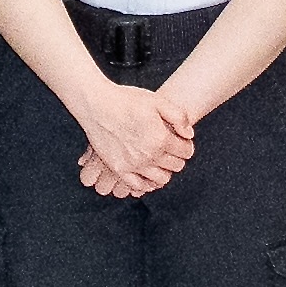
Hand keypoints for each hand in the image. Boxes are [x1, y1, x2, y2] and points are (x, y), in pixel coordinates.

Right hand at [69, 78, 189, 198]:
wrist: (97, 104)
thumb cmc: (127, 100)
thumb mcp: (158, 101)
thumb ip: (179, 117)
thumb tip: (189, 135)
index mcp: (161, 138)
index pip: (186, 152)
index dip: (186, 145)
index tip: (181, 141)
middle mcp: (150, 155)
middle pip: (176, 166)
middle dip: (178, 157)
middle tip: (171, 149)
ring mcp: (134, 165)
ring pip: (161, 179)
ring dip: (165, 171)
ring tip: (160, 161)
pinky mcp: (119, 169)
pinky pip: (138, 186)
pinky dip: (147, 184)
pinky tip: (147, 174)